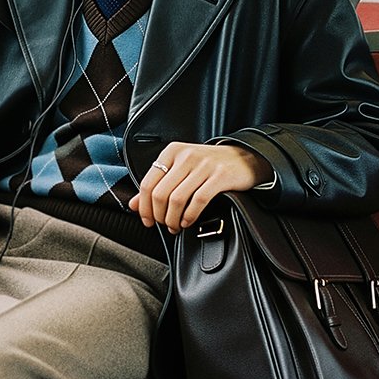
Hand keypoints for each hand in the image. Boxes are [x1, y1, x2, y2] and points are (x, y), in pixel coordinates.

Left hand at [130, 142, 270, 232]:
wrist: (245, 159)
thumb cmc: (210, 166)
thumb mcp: (181, 170)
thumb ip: (157, 185)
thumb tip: (133, 205)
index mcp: (172, 151)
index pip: (148, 183)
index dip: (144, 207)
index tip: (147, 221)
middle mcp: (186, 155)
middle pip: (160, 193)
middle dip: (159, 216)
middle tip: (164, 226)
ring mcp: (204, 165)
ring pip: (177, 199)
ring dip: (173, 219)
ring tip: (175, 226)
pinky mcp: (220, 176)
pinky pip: (198, 201)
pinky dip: (190, 216)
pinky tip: (188, 221)